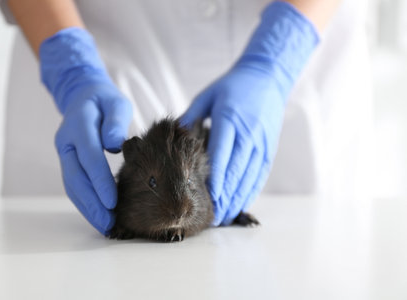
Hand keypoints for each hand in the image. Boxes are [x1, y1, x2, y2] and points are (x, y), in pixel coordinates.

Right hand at [40, 27, 131, 234]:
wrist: (83, 95)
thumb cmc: (105, 100)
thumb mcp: (116, 102)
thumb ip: (116, 121)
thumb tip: (114, 145)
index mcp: (78, 124)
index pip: (89, 156)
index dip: (99, 180)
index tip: (112, 202)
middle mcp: (66, 142)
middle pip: (75, 177)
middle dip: (91, 203)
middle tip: (108, 223)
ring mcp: (64, 153)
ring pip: (72, 185)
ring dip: (87, 208)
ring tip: (105, 226)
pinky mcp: (68, 162)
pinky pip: (74, 185)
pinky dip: (85, 202)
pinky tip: (98, 215)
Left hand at [180, 1, 318, 225]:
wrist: (267, 77)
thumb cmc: (232, 86)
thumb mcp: (207, 96)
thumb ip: (190, 117)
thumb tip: (173, 138)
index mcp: (229, 120)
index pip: (221, 155)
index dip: (215, 180)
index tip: (207, 200)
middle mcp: (248, 134)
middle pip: (236, 172)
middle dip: (225, 198)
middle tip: (212, 219)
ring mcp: (261, 142)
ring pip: (249, 177)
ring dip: (238, 199)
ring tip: (225, 218)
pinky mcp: (269, 148)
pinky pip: (260, 174)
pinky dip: (251, 191)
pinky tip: (241, 204)